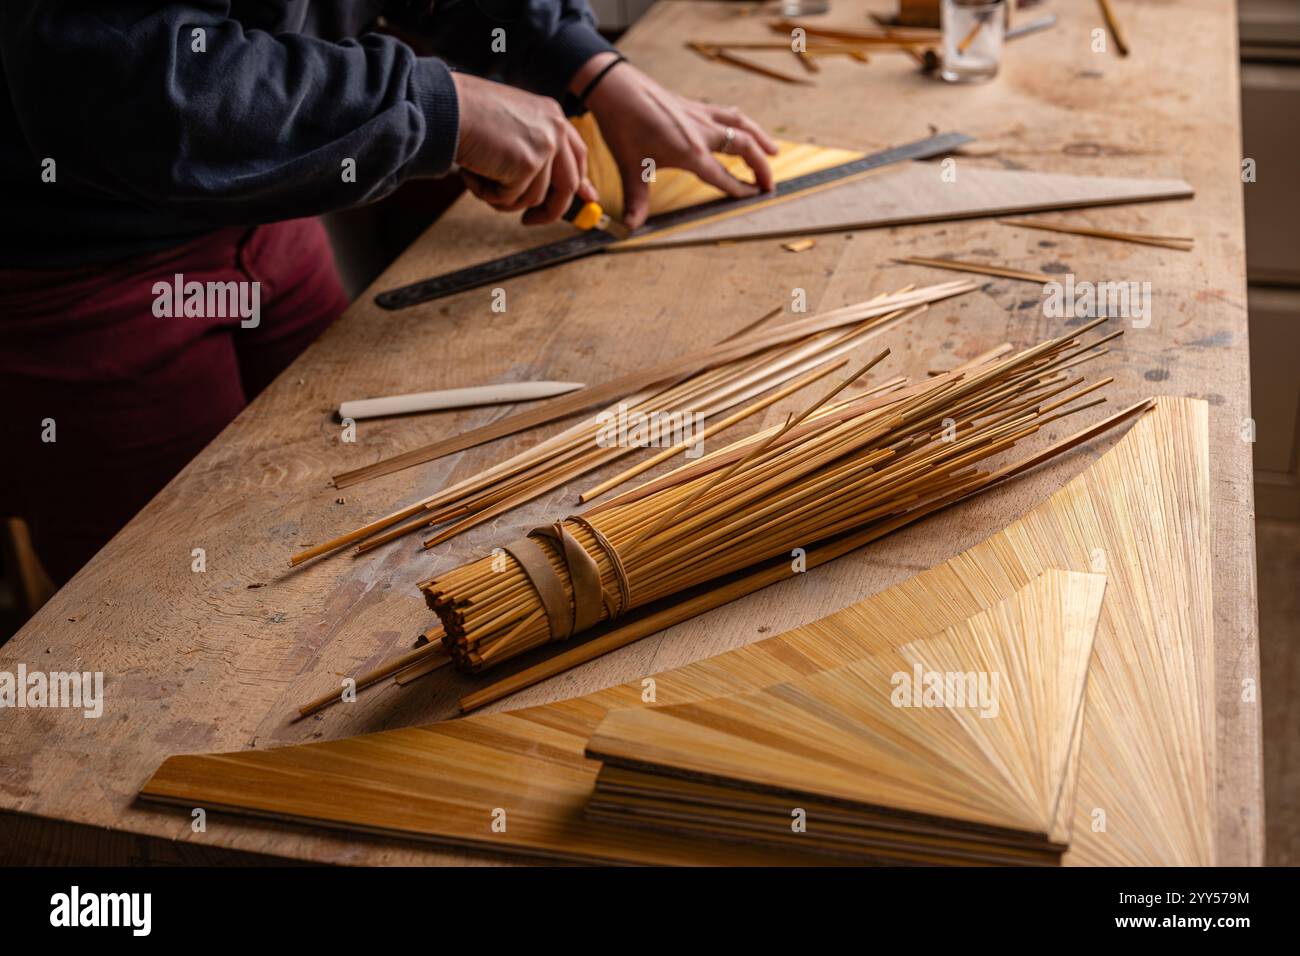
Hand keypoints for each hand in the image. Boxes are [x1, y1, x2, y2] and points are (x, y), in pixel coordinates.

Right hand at [451, 72, 595, 224]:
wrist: (444, 107)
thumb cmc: (466, 115)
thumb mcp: (509, 127)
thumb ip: (534, 149)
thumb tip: (554, 184)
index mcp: (551, 115)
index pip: (578, 154)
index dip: (580, 180)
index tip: (585, 199)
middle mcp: (554, 128)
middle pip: (568, 185)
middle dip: (550, 211)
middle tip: (529, 222)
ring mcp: (544, 146)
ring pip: (533, 198)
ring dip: (503, 198)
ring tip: (478, 176)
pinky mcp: (528, 164)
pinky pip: (511, 199)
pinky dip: (487, 194)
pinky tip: (472, 174)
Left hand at [575, 54, 778, 228]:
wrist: (616, 87)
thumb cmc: (623, 126)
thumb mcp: (630, 167)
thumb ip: (636, 199)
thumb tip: (632, 226)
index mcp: (691, 152)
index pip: (724, 177)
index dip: (741, 189)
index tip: (755, 197)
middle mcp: (703, 133)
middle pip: (745, 148)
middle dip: (761, 167)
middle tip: (769, 184)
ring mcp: (701, 115)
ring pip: (742, 125)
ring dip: (760, 139)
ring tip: (774, 151)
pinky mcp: (695, 105)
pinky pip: (728, 114)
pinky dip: (742, 123)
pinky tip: (743, 126)